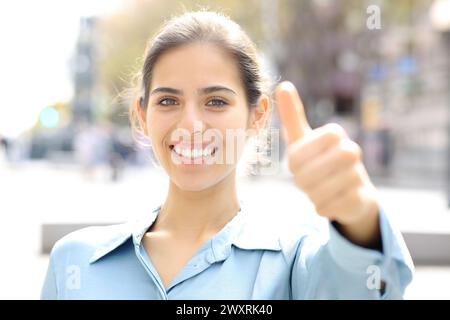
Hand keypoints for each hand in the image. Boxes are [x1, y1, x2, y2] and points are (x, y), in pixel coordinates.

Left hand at [275, 81, 380, 247]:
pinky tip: (329, 201)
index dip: (295, 161)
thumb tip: (283, 85)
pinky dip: (323, 207)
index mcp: (334, 134)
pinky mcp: (361, 197)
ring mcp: (358, 174)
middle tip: (306, 180)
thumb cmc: (320, 161)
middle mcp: (351, 150)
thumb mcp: (303, 140)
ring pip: (319, 191)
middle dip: (302, 180)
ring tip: (317, 190)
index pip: (299, 151)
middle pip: (308, 173)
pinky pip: (329, 207)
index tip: (298, 163)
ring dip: (312, 193)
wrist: (351, 190)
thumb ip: (293, 116)